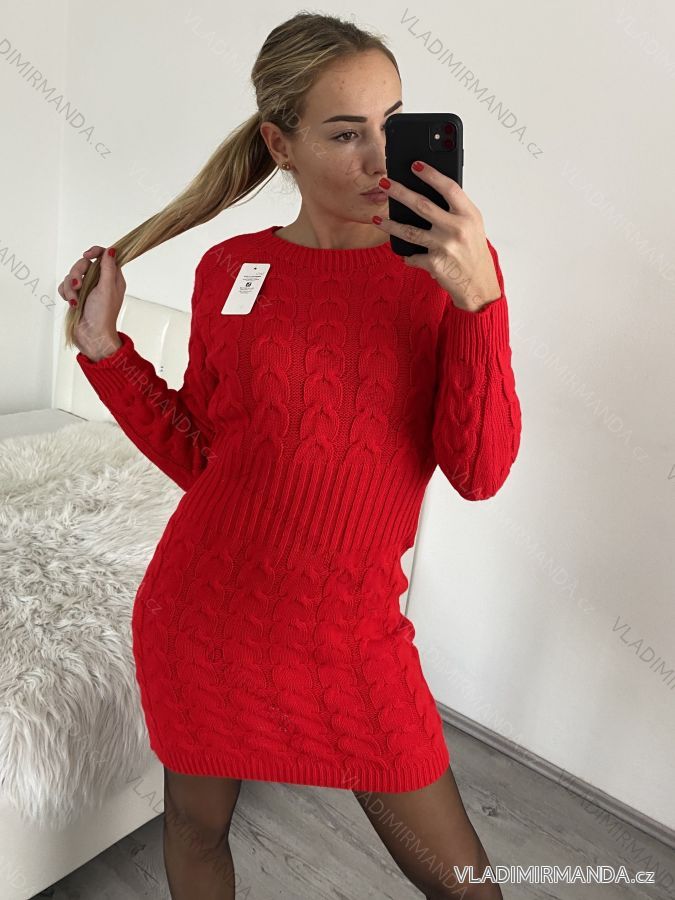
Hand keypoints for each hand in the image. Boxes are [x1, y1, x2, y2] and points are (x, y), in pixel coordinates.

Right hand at [58, 245, 124, 357]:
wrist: (92, 336)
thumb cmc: (103, 315)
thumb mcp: (107, 289)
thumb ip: (108, 268)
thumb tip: (112, 250)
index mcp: (112, 278)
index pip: (104, 256)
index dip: (95, 252)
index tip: (87, 255)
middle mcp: (100, 282)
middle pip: (84, 264)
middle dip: (77, 273)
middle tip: (78, 285)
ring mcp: (87, 289)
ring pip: (72, 275)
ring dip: (70, 287)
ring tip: (75, 301)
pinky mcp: (76, 296)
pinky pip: (65, 286)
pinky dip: (66, 293)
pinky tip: (72, 304)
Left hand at [373, 162, 501, 311]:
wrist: (479, 285)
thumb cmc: (474, 252)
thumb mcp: (473, 226)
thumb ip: (456, 209)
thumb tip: (428, 191)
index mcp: (469, 215)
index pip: (449, 188)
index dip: (431, 174)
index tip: (415, 165)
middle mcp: (457, 228)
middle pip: (422, 205)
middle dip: (400, 192)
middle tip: (384, 183)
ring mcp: (445, 246)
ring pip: (410, 231)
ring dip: (390, 224)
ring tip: (377, 219)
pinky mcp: (435, 264)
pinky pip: (413, 256)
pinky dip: (407, 256)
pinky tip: (404, 254)